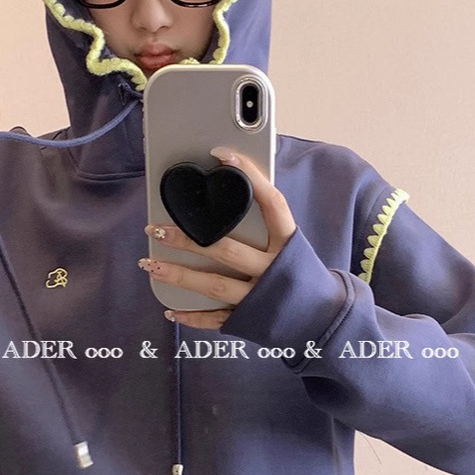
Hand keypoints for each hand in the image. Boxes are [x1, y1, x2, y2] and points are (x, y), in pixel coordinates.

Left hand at [139, 147, 296, 329]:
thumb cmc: (301, 272)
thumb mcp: (293, 245)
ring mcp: (260, 297)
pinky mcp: (250, 319)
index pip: (272, 203)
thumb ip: (269, 225)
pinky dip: (192, 316)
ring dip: (179, 275)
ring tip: (150, 264)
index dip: (250, 177)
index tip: (223, 155)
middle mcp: (274, 269)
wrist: (325, 316)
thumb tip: (237, 188)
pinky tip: (169, 309)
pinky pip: (216, 319)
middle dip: (187, 239)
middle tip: (157, 229)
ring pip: (214, 285)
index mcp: (289, 243)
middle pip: (226, 250)